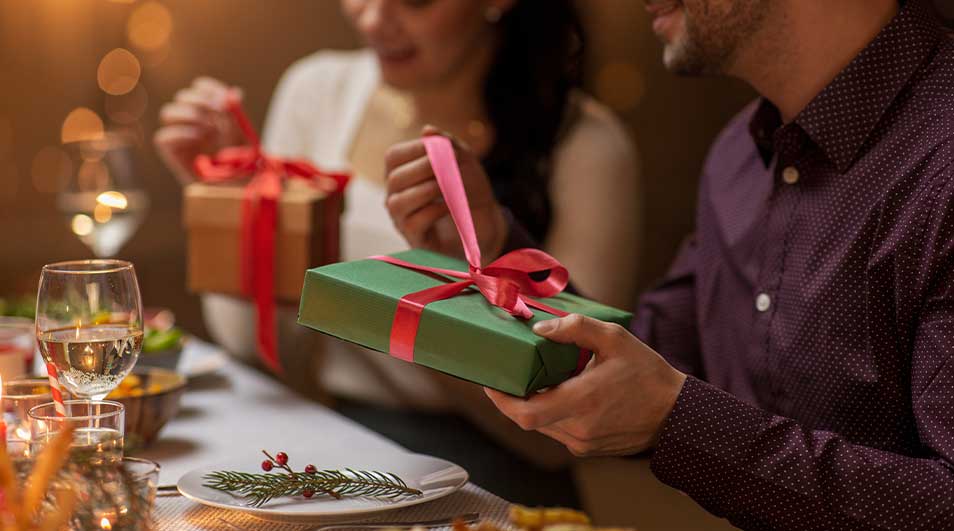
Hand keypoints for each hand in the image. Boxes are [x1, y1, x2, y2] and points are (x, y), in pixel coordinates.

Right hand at [153, 77, 245, 183]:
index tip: (222, 98)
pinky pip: (163, 137)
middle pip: (182, 96)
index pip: (200, 88)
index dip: (208, 88)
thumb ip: (234, 114)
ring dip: (189, 116)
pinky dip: (181, 134)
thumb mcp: (240, 135)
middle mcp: (194, 122)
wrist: (237, 189)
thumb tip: (234, 92)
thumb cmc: (242, 163)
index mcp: (210, 113)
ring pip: (168, 112)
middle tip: (217, 113)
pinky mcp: (173, 154)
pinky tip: (200, 139)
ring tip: (209, 130)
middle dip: (199, 101)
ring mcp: (182, 137)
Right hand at [384, 126, 507, 261]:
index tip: (437, 146)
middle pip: (394, 179)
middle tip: (445, 167)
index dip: (413, 149)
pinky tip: (449, 206)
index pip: (393, 156)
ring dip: (425, 190)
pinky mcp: (416, 239)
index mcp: (403, 174)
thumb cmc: (469, 189)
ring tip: (447, 187)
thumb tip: (427, 129)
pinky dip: (432, 211)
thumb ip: (447, 144)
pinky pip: (413, 224)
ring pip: (397, 203)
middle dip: (421, 169)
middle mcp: (396, 196)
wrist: (485, 221)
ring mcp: (403, 220)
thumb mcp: (463, 161)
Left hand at [485, 314, 686, 456]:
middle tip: (505, 374)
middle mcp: (578, 429)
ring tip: (533, 379)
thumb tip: (540, 329)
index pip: (526, 412)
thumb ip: (576, 329)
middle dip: (512, 397)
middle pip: (528, 419)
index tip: (489, 380)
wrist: (675, 413)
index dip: (500, 399)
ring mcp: (582, 443)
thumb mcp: (614, 339)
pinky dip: (550, 412)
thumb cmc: (646, 373)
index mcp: (583, 402)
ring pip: (541, 426)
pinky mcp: (587, 449)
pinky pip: (556, 431)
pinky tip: (557, 393)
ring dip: (532, 405)